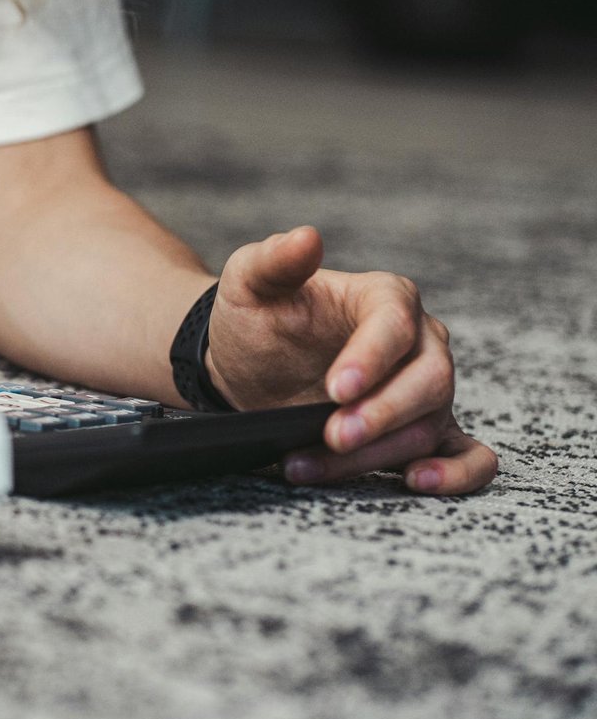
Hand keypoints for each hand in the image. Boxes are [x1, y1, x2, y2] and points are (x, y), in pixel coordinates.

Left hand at [205, 225, 497, 494]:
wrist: (249, 364)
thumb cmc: (256, 318)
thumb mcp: (249, 282)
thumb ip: (274, 260)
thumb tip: (306, 237)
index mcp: (385, 298)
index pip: (395, 326)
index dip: (371, 360)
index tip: (335, 389)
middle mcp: (419, 342)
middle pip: (427, 381)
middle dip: (379, 414)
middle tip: (330, 435)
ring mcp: (426, 390)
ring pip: (428, 426)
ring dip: (373, 454)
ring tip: (308, 465)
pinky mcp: (423, 430)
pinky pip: (469, 456)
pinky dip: (456, 474)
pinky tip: (416, 481)